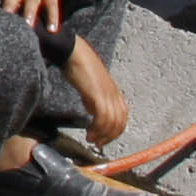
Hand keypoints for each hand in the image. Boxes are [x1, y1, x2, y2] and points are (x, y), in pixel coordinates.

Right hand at [66, 33, 129, 151]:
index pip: (122, 116)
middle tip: (98, 143)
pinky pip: (103, 117)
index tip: (104, 139)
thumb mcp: (90, 85)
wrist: (73, 52)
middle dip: (110, 136)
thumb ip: (93, 98)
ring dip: (102, 135)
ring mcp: (107, 94)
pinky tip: (89, 132)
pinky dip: (97, 128)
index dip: (115, 131)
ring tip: (91, 140)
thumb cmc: (79, 64)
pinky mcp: (98, 94)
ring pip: (113, 122)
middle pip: (120, 122)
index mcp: (113, 91)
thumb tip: (92, 111)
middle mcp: (113, 94)